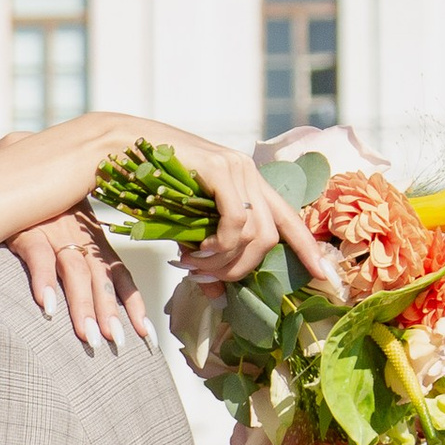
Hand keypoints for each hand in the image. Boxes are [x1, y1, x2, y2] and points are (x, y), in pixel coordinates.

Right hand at [5, 205, 153, 353]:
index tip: (146, 334)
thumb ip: (81, 256)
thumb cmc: (41, 209)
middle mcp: (80, 238)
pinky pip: (39, 258)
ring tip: (88, 336)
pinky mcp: (27, 231)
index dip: (134, 303)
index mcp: (93, 240)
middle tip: (118, 344)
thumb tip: (95, 294)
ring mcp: (55, 234)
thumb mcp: (67, 228)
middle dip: (111, 313)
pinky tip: (47, 307)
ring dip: (83, 306)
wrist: (16, 176)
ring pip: (76, 272)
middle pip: (101, 278)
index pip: (120, 274)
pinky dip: (45, 281)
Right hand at [153, 132, 338, 296]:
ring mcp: (237, 168)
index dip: (308, 248)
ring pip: (254, 233)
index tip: (323, 276)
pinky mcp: (220, 169)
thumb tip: (218, 297)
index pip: (289, 219)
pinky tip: (196, 249)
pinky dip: (219, 244)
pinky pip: (235, 221)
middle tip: (208, 277)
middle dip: (242, 268)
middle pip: (270, 237)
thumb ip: (207, 257)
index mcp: (249, 182)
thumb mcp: (184, 228)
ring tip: (194, 264)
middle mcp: (249, 172)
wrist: (120, 148)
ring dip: (224, 261)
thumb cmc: (149, 185)